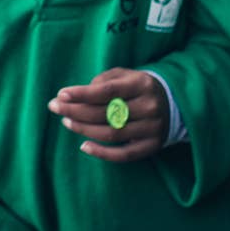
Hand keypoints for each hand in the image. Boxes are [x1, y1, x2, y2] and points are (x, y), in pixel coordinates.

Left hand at [50, 68, 170, 161]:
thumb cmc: (139, 87)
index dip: (82, 94)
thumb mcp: (126, 75)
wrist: (175, 103)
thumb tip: (78, 95)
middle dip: (75, 110)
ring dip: (84, 129)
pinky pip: (123, 155)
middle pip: (106, 112)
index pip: (107, 91)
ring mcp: (151, 129)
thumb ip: (104, 80)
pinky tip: (84, 146)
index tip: (61, 95)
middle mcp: (148, 107)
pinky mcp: (151, 147)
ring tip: (66, 121)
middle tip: (54, 107)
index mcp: (141, 84)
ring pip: (111, 133)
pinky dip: (102, 153)